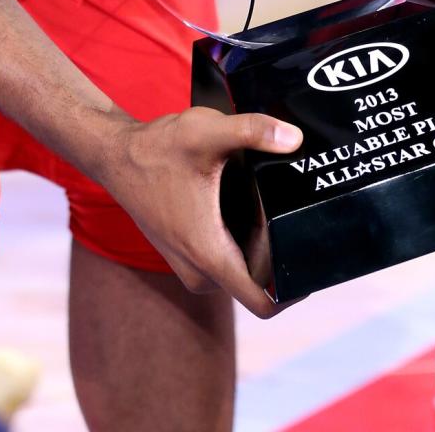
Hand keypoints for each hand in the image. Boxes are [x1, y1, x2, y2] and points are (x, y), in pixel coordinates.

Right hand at [100, 106, 302, 318]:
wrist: (118, 156)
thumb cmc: (158, 148)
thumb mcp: (207, 132)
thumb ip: (252, 131)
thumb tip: (294, 138)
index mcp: (208, 255)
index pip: (262, 303)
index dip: (295, 291)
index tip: (316, 261)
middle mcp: (200, 271)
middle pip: (260, 286)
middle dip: (284, 260)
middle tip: (303, 219)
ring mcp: (192, 266)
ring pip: (245, 272)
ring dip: (264, 249)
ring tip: (281, 208)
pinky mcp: (189, 254)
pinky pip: (230, 260)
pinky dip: (246, 241)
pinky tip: (256, 207)